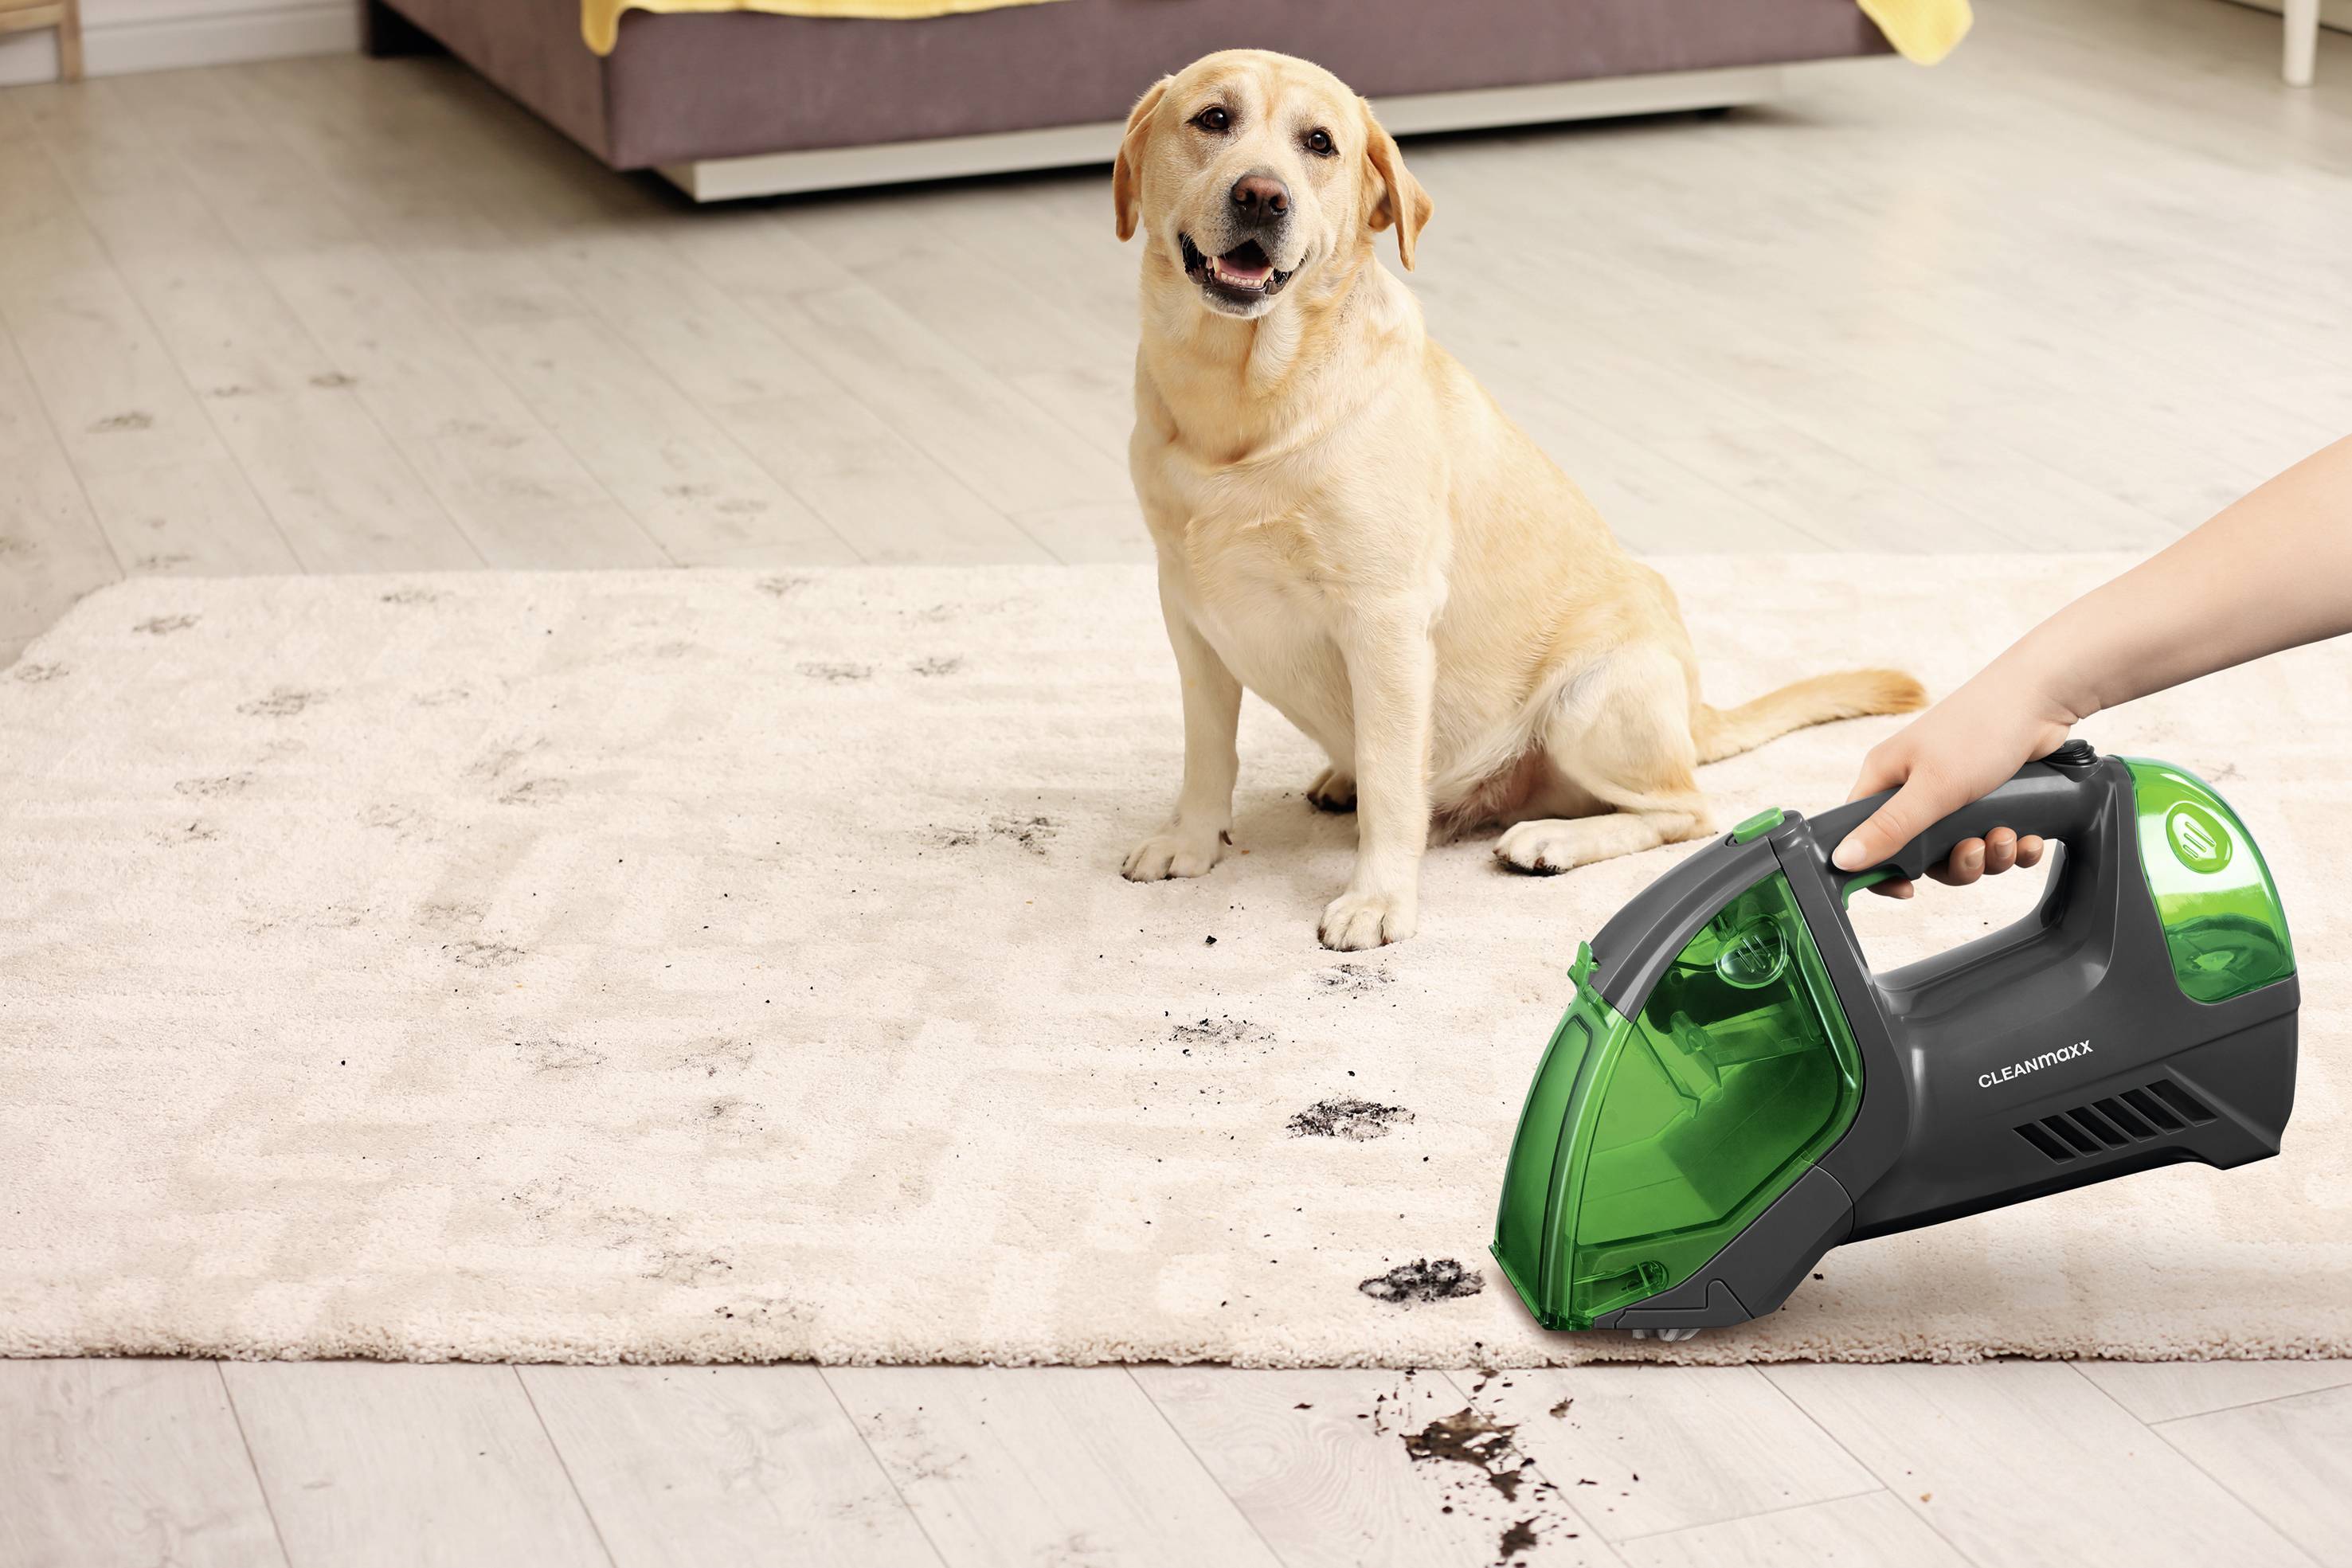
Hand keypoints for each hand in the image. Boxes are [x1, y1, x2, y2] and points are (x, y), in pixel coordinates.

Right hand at [1833, 668, 2073, 896]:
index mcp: (1886, 779)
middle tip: (1974, 850)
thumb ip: (1889, 828)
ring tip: (2008, 835)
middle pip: (1920, 854)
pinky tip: (2027, 837)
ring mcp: (1953, 792)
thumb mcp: (1932, 787)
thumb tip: (1842, 859)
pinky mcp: (1988, 797)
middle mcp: (1915, 787)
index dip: (1880, 868)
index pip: (1862, 835)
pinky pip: (1992, 840)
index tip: (1907, 888)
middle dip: (1955, 863)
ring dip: (1990, 855)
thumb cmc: (1980, 728)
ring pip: (1961, 850)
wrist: (2044, 698)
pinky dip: (2013, 846)